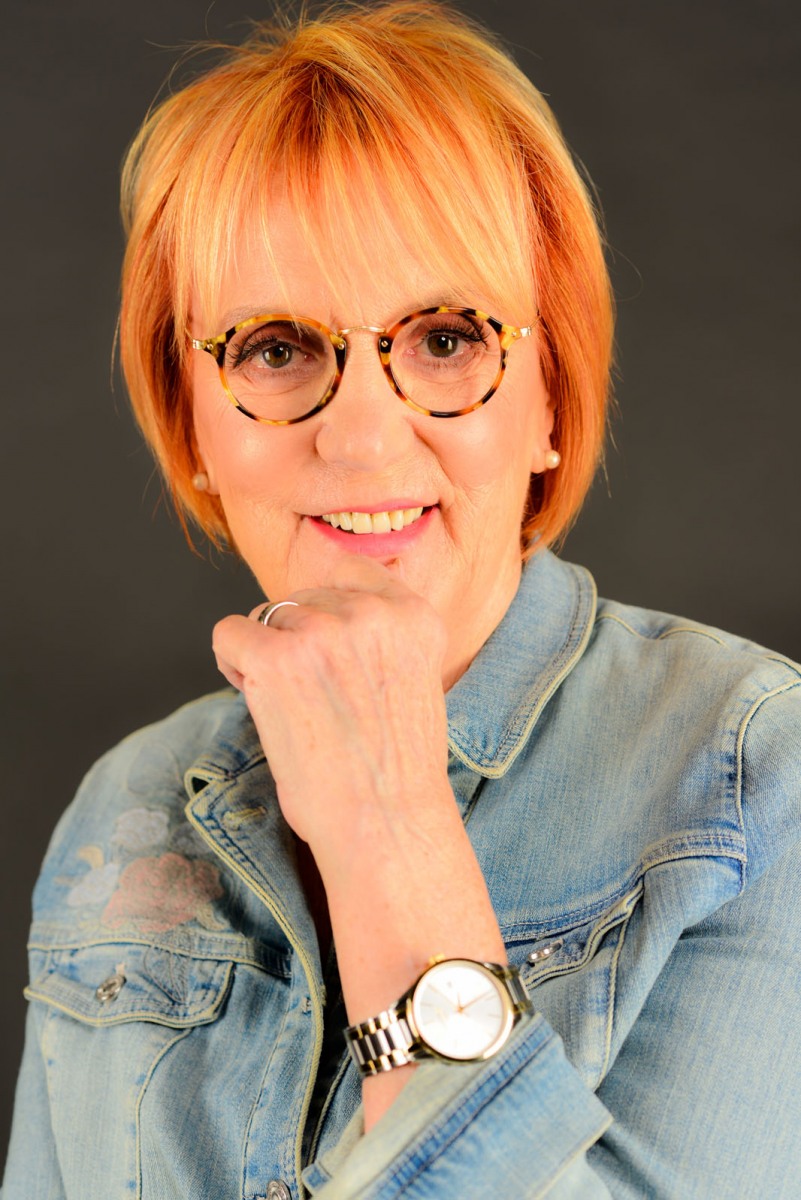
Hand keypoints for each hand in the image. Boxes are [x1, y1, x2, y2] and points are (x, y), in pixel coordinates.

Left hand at [211, 556, 450, 861]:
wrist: (384, 826)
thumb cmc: (393, 772)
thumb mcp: (410, 683)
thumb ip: (380, 640)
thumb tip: (321, 611)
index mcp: (414, 617)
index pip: (354, 571)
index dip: (330, 609)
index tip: (328, 651)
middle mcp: (372, 613)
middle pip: (306, 597)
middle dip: (298, 637)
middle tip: (311, 698)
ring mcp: (323, 631)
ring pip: (268, 615)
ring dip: (267, 654)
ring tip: (291, 707)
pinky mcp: (275, 658)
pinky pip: (230, 632)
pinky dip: (232, 661)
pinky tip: (254, 697)